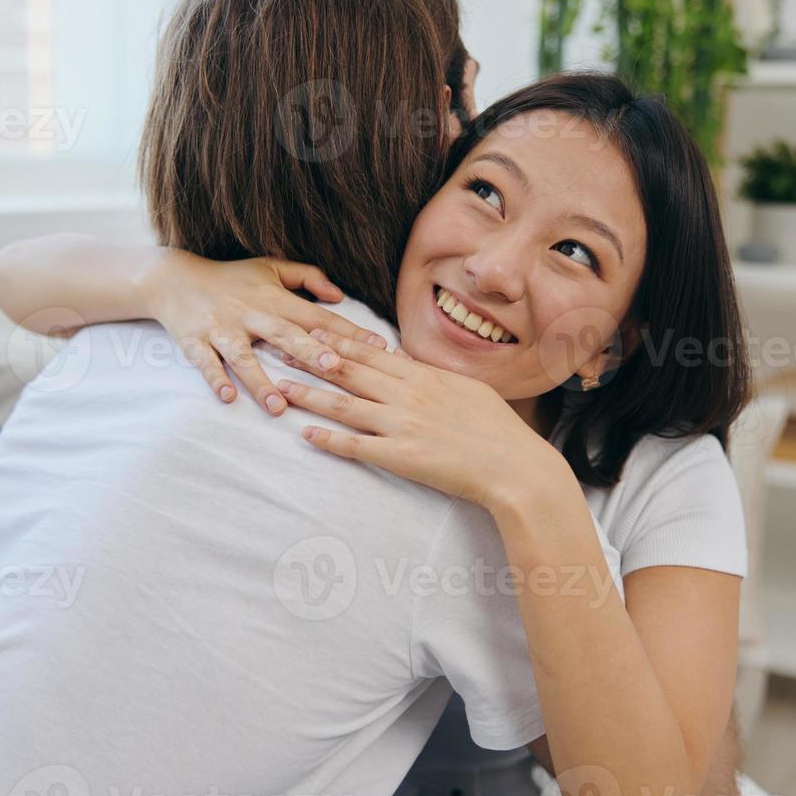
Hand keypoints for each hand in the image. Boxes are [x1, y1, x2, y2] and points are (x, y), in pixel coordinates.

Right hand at [144, 253, 388, 414]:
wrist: (172, 278)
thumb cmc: (230, 277)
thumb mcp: (269, 269)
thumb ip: (307, 277)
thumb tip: (339, 295)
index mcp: (274, 298)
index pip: (317, 317)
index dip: (347, 331)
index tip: (377, 347)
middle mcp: (250, 313)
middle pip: (284, 334)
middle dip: (309, 351)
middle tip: (334, 369)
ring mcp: (222, 329)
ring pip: (243, 357)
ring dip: (261, 381)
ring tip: (278, 406)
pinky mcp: (195, 341)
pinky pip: (206, 363)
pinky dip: (216, 379)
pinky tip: (227, 397)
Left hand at [275, 329, 567, 513]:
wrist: (516, 466)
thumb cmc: (497, 430)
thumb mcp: (467, 389)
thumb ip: (433, 378)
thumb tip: (408, 364)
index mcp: (425, 377)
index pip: (371, 354)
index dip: (337, 341)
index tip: (311, 329)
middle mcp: (409, 396)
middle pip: (350, 372)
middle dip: (311, 359)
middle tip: (280, 347)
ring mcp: (403, 426)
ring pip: (345, 406)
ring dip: (310, 396)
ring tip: (281, 388)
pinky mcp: (402, 458)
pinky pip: (357, 447)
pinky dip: (329, 440)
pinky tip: (306, 435)